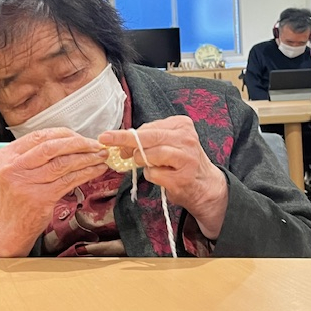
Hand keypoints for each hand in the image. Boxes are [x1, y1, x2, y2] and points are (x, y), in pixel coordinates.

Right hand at [0, 128, 108, 256]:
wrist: (9, 229)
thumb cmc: (17, 198)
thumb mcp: (14, 171)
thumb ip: (33, 154)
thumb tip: (69, 140)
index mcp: (5, 156)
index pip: (39, 136)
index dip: (64, 135)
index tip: (81, 137)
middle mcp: (13, 168)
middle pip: (52, 147)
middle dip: (79, 143)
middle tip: (96, 144)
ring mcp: (26, 184)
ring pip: (63, 163)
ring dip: (87, 158)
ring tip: (101, 156)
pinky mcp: (41, 198)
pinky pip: (69, 180)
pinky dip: (86, 173)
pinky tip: (96, 170)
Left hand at [98, 116, 227, 239]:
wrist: (205, 185)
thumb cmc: (181, 162)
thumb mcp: (169, 143)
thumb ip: (149, 140)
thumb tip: (121, 145)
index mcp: (182, 125)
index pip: (149, 127)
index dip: (128, 135)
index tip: (110, 137)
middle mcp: (186, 138)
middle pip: (147, 137)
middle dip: (123, 138)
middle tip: (105, 138)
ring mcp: (186, 157)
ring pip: (149, 155)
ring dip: (143, 162)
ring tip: (153, 166)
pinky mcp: (183, 177)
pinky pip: (154, 174)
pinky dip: (152, 176)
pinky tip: (164, 177)